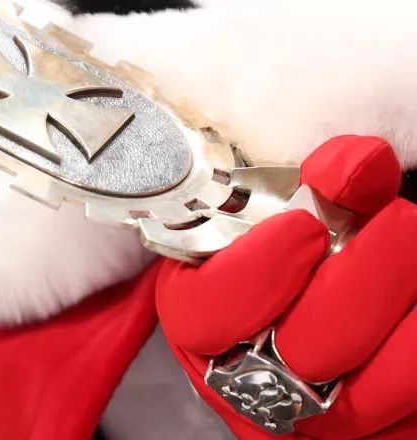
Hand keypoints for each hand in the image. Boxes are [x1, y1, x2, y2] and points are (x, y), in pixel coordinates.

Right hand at [156, 136, 416, 438]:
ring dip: (402, 303)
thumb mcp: (293, 216)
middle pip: (299, 350)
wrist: (336, 312)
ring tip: (410, 242)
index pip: (205, 313)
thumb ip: (322, 186)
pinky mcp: (370, 437)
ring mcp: (312, 417)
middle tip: (397, 220)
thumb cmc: (298, 260)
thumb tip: (359, 161)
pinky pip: (406, 406)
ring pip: (363, 390)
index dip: (253, 272)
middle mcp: (251, 378)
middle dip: (360, 278)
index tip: (304, 223)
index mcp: (206, 320)